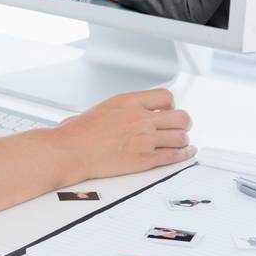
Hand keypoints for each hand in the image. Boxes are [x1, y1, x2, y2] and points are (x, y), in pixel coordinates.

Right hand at [53, 88, 193, 179]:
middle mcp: (140, 118)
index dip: (170, 105)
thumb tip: (127, 113)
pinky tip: (186, 153)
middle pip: (180, 116)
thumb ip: (122, 109)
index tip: (168, 112)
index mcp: (128, 101)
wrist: (69, 151)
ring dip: (182, 140)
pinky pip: (174, 156)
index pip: (166, 96)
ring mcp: (144, 139)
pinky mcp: (144, 159)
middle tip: (179, 128)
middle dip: (182, 123)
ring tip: (180, 142)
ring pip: (181, 137)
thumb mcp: (102, 108)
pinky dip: (184, 155)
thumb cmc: (77, 133)